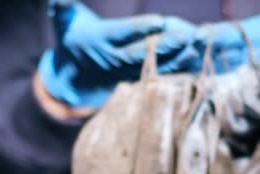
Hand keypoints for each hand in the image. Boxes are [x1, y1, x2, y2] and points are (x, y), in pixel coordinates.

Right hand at [38, 2, 196, 108]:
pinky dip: (177, 69)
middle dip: (166, 44)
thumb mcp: (63, 21)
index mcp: (99, 41)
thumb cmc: (72, 40)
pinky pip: (159, 75)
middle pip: (143, 53)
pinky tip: (196, 60)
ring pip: (154, 66)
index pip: (122, 34)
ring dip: (177, 58)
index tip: (160, 20)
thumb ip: (63, 7)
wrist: (72, 77)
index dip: (141, 28)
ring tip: (197, 47)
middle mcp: (114, 60)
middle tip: (187, 35)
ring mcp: (127, 73)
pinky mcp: (137, 80)